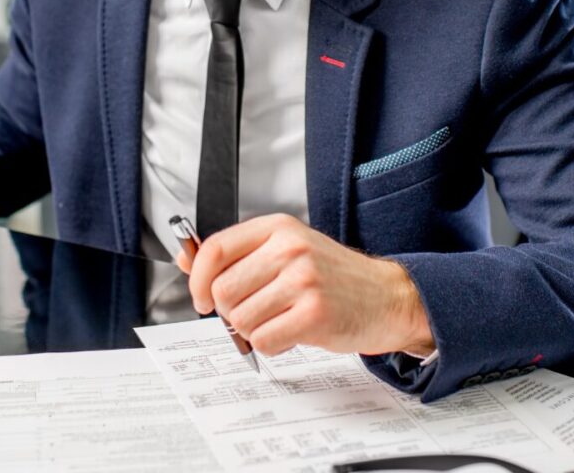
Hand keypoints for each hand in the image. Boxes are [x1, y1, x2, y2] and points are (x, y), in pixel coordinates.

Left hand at [178, 213, 434, 357]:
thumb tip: (186, 258)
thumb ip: (237, 255)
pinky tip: (291, 332)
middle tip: (257, 311)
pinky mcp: (314, 314)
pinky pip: (264, 340)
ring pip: (240, 319)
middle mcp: (290, 249)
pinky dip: (271, 345)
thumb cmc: (334, 277)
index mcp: (278, 228)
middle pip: (223, 290)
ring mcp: (303, 281)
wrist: (387, 297)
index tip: (200, 297)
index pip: (215, 250)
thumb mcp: (286, 250)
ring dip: (254, 329)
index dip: (197, 279)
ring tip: (281, 319)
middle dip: (231, 311)